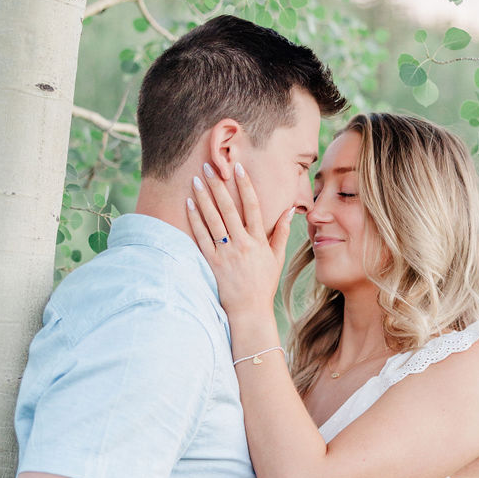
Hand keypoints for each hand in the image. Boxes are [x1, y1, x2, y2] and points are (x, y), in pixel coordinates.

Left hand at [187, 161, 294, 319]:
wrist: (249, 311)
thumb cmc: (264, 284)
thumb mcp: (277, 258)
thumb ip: (281, 233)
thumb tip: (289, 211)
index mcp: (259, 241)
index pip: (252, 206)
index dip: (245, 185)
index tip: (238, 168)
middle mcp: (242, 244)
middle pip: (228, 208)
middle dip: (218, 185)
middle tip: (209, 166)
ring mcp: (226, 253)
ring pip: (212, 219)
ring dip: (203, 197)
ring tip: (195, 179)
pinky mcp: (212, 262)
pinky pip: (201, 237)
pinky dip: (195, 220)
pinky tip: (189, 204)